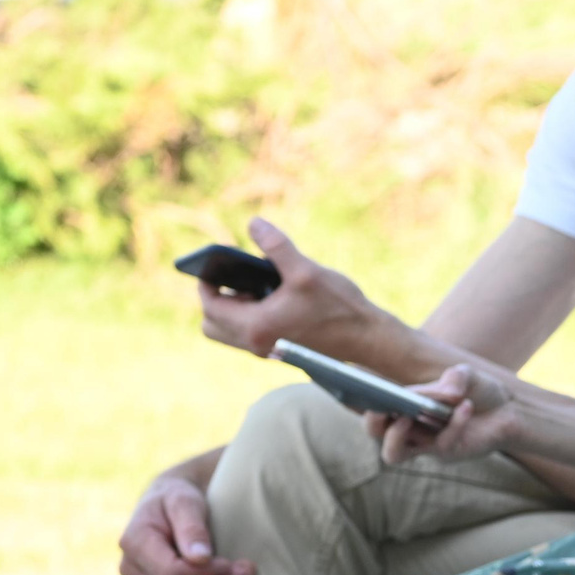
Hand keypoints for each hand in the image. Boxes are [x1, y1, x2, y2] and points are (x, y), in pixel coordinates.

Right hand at [119, 471, 252, 574]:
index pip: (172, 573)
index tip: (232, 563)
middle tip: (248, 571)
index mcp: (134, 543)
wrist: (168, 507)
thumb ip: (191, 527)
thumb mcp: (184, 501)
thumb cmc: (177, 499)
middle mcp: (132, 570)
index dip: (206, 574)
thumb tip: (201, 558)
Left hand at [197, 217, 407, 365]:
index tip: (213, 266)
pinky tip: (275, 298)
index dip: (205, 284)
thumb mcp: (306, 270)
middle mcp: (257, 344)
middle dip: (215, 299)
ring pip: (229, 333)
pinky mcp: (280, 350)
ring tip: (258, 287)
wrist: (368, 339)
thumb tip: (254, 223)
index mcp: (256, 327)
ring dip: (233, 309)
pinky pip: (248, 335)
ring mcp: (268, 350)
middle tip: (234, 279)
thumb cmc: (339, 307)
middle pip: (212, 325)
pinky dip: (250, 316)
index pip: (210, 307)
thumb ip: (277, 246)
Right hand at [361, 363, 520, 463]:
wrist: (509, 410)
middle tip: (381, 407)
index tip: (355, 387)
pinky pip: (442, 443)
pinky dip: (453, 423)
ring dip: (395, 436)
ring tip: (407, 415)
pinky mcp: (447, 454)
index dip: (359, 400)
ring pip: (393, 454)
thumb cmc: (479, 391)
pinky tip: (467, 405)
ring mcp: (425, 445)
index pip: (373, 407)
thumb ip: (455, 377)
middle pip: (375, 434)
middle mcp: (408, 428)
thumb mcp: (468, 375)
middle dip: (372, 422)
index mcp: (405, 405)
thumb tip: (446, 391)